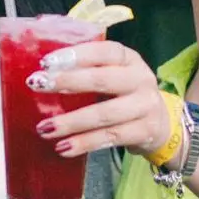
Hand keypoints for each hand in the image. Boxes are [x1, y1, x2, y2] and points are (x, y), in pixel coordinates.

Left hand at [26, 41, 171, 159]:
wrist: (161, 124)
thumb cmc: (125, 94)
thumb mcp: (115, 74)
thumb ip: (88, 70)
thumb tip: (43, 73)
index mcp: (129, 58)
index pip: (103, 51)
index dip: (75, 55)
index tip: (46, 62)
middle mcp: (141, 79)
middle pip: (102, 79)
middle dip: (67, 82)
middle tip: (37, 85)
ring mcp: (145, 106)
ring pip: (104, 114)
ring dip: (71, 122)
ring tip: (44, 128)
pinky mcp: (145, 131)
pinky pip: (110, 138)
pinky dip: (85, 143)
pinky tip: (63, 147)